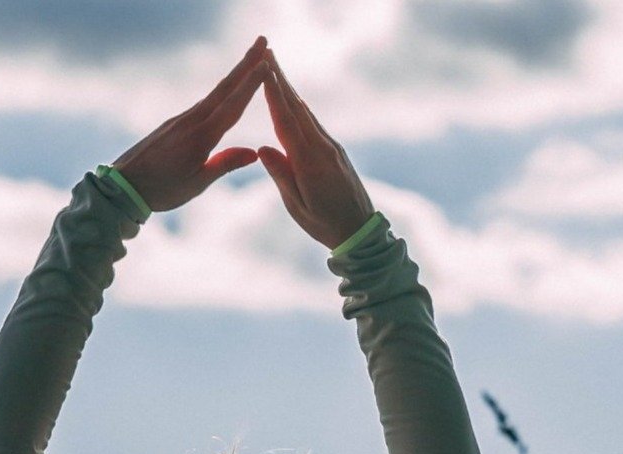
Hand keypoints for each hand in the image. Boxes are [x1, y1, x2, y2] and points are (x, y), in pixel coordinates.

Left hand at [111, 36, 266, 212]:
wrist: (125, 186)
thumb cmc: (163, 189)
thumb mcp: (198, 182)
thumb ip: (225, 163)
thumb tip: (254, 152)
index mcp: (202, 136)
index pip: (233, 105)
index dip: (251, 84)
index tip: (266, 64)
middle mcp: (192, 121)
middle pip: (225, 88)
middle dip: (246, 64)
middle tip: (263, 41)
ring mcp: (181, 119)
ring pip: (214, 94)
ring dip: (235, 76)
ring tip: (251, 61)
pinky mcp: (174, 124)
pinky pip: (204, 104)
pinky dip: (220, 93)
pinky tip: (226, 90)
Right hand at [256, 50, 375, 248]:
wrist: (361, 232)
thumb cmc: (324, 225)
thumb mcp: (297, 206)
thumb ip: (281, 175)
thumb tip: (262, 148)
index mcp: (309, 164)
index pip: (286, 122)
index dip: (274, 94)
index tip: (264, 70)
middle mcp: (323, 149)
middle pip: (297, 109)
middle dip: (281, 80)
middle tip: (268, 53)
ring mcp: (332, 148)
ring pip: (306, 114)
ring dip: (290, 90)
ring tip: (276, 68)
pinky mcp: (336, 151)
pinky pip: (314, 125)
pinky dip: (300, 108)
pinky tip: (293, 99)